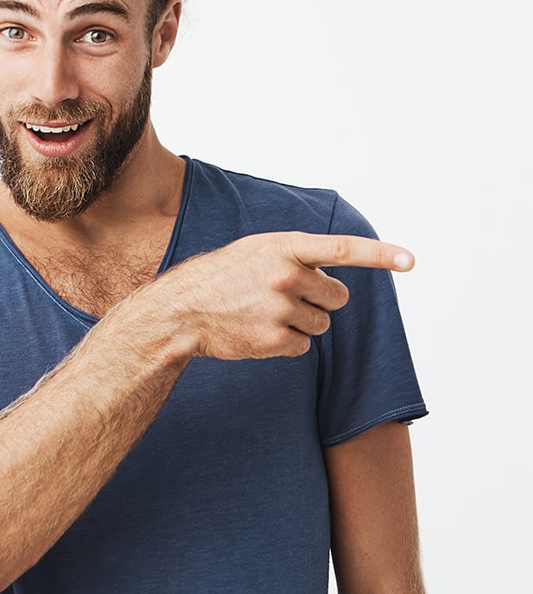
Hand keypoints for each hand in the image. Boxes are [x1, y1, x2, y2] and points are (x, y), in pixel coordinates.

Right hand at [160, 231, 413, 360]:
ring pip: (322, 325)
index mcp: (284, 247)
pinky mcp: (273, 339)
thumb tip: (335, 278)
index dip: (380, 254)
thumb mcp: (256, 250)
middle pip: (338, 297)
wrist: (181, 311)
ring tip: (265, 314)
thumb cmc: (221, 277)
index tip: (410, 261)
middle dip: (320, 300)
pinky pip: (304, 346)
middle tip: (284, 297)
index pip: (342, 249)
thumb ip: (297, 255)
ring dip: (302, 323)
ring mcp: (280, 309)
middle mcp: (285, 275)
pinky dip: (287, 343)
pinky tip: (259, 331)